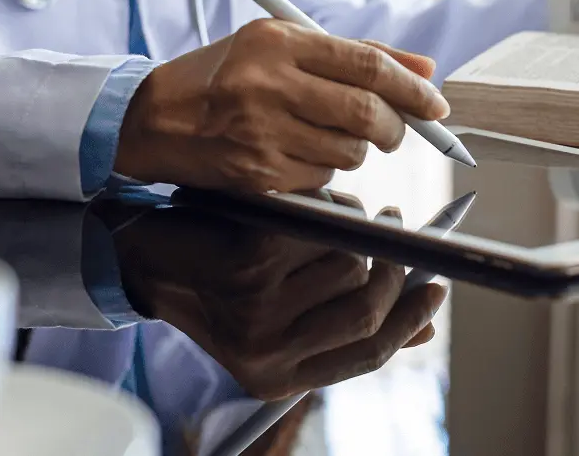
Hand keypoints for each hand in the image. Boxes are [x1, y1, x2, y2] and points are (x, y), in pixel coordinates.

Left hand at [104, 197, 446, 400]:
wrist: (142, 256)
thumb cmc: (217, 281)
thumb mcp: (280, 316)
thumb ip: (343, 324)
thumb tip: (423, 330)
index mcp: (279, 376)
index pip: (367, 355)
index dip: (411, 321)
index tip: (437, 290)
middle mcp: (267, 352)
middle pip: (365, 311)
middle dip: (389, 267)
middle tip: (391, 228)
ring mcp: (256, 308)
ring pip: (345, 265)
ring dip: (353, 229)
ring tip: (335, 212)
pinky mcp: (246, 262)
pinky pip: (317, 229)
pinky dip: (325, 208)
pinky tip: (310, 202)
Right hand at [113, 19, 447, 192]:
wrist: (155, 119)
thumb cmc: (225, 74)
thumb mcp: (281, 44)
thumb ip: (355, 53)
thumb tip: (425, 69)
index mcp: (277, 42)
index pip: (367, 65)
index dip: (412, 88)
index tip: (435, 104)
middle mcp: (268, 85)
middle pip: (367, 113)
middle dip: (396, 127)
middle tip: (394, 130)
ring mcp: (260, 134)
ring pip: (349, 153)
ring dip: (356, 150)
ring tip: (327, 134)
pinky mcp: (256, 174)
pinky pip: (321, 179)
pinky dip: (324, 170)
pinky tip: (295, 153)